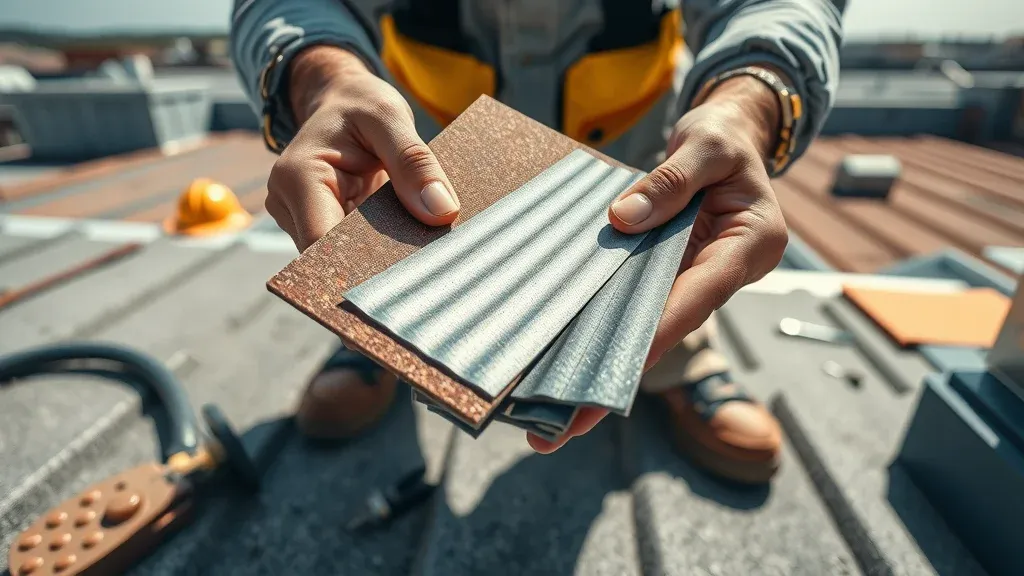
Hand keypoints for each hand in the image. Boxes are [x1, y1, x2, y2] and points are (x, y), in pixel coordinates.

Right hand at [266, 46, 460, 251]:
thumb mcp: (391, 118)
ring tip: (416, 246)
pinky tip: (404, 242)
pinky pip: (348, 249)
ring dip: (378, 257)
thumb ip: (415, 163)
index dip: (361, 265)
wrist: (341, 102)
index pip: (322, 243)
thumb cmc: (361, 104)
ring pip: (341, 258)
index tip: (407, 270)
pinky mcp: (317, 226)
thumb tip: (441, 211)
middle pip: (332, 257)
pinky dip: (377, 248)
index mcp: (298, 177)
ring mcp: (300, 219)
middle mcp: (288, 204)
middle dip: (376, 263)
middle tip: (425, 264)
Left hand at [528, 70, 788, 453]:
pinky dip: (604, 326)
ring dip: (606, 361)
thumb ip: (670, 182)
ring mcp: (695, 276)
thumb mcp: (705, 146)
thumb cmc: (725, 139)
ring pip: (648, 324)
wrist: (731, 136)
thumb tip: (621, 221)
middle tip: (567, 425)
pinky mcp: (670, 272)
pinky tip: (563, 354)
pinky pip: (637, 301)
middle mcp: (723, 271)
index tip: (618, 368)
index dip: (659, 332)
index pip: (700, 296)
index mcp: (749, 246)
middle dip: (620, 374)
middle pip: (668, 328)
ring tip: (553, 412)